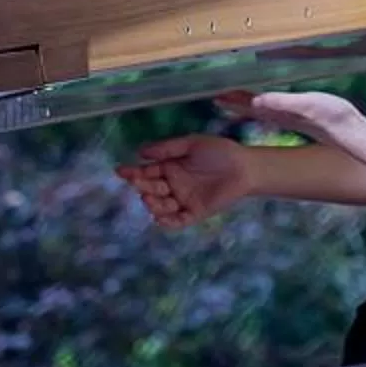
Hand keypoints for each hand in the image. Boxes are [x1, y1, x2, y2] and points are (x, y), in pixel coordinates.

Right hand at [118, 134, 259, 228]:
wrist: (244, 168)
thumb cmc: (219, 152)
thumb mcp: (191, 144)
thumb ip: (167, 149)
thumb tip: (140, 152)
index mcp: (170, 167)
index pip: (146, 172)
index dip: (133, 172)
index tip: (121, 171)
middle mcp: (173, 185)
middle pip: (150, 189)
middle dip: (143, 187)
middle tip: (141, 184)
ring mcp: (183, 200)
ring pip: (160, 206)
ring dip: (153, 204)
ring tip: (152, 199)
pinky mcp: (195, 213)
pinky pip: (177, 221)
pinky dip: (167, 222)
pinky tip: (160, 219)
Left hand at [216, 89, 365, 151]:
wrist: (353, 133)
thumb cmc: (332, 117)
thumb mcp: (307, 105)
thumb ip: (282, 103)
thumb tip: (257, 100)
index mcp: (280, 112)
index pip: (250, 105)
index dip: (233, 100)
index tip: (215, 95)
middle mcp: (282, 116)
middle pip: (252, 108)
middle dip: (234, 102)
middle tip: (216, 96)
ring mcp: (291, 117)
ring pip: (262, 109)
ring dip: (246, 104)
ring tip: (233, 98)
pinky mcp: (301, 116)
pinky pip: (275, 109)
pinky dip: (264, 105)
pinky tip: (264, 104)